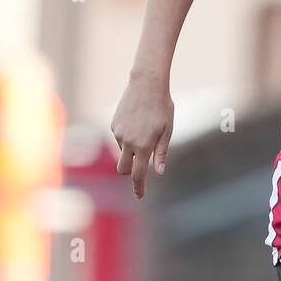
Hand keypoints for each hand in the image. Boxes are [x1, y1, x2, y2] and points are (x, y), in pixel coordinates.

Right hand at [111, 75, 173, 199]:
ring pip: (123, 151)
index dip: (139, 187)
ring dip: (132, 149)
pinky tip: (137, 122)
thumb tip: (158, 172)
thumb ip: (161, 153)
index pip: (138, 174)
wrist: (146, 84)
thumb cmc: (162, 107)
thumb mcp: (167, 131)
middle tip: (142, 164)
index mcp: (143, 146)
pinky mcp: (113, 124)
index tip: (140, 196)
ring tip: (146, 130)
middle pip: (123, 169)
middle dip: (130, 171)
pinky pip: (120, 138)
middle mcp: (128, 142)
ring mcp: (118, 133)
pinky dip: (128, 137)